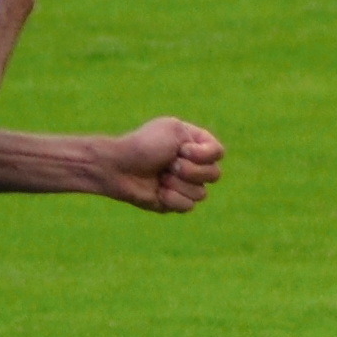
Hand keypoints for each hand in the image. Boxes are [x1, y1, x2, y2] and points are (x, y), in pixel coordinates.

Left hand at [101, 117, 223, 212]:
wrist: (118, 168)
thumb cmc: (144, 145)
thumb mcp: (175, 130)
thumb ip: (201, 143)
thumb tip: (205, 167)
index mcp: (195, 143)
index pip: (218, 153)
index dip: (203, 155)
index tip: (182, 150)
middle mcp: (193, 164)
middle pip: (214, 175)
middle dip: (190, 171)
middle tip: (169, 165)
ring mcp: (185, 184)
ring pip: (201, 193)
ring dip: (178, 185)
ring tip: (161, 178)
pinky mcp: (175, 202)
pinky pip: (188, 206)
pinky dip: (172, 199)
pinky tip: (158, 192)